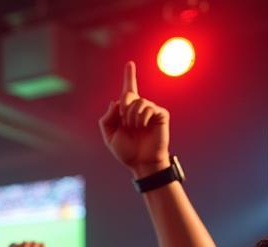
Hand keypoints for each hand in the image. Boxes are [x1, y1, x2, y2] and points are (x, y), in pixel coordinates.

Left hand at [99, 61, 169, 175]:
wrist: (141, 162)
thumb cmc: (126, 151)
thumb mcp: (109, 136)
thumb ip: (107, 119)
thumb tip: (115, 102)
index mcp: (127, 112)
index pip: (128, 91)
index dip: (129, 77)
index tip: (129, 64)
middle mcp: (139, 108)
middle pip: (128, 95)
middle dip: (123, 110)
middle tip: (126, 124)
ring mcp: (150, 110)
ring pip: (137, 102)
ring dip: (132, 118)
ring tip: (135, 129)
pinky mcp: (160, 113)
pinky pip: (148, 108)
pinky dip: (142, 119)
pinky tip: (144, 127)